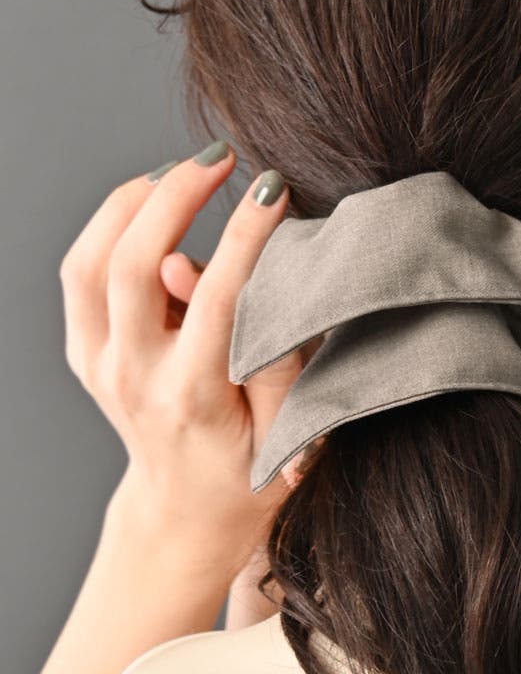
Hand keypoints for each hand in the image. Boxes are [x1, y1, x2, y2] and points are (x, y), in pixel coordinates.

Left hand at [60, 141, 315, 579]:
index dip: (247, 235)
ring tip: (183, 174)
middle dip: (176, 194)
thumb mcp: (286, 433)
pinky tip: (152, 210)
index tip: (273, 189)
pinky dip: (112, 228)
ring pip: (88, 260)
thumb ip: (262, 356)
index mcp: (190, 400)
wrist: (184, 514)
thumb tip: (199, 269)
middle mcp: (130, 378)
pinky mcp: (84, 353)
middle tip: (220, 159)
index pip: (216, 299)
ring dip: (132, 203)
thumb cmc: (248, 476)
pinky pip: (81, 273)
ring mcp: (96, 366)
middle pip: (130, 263)